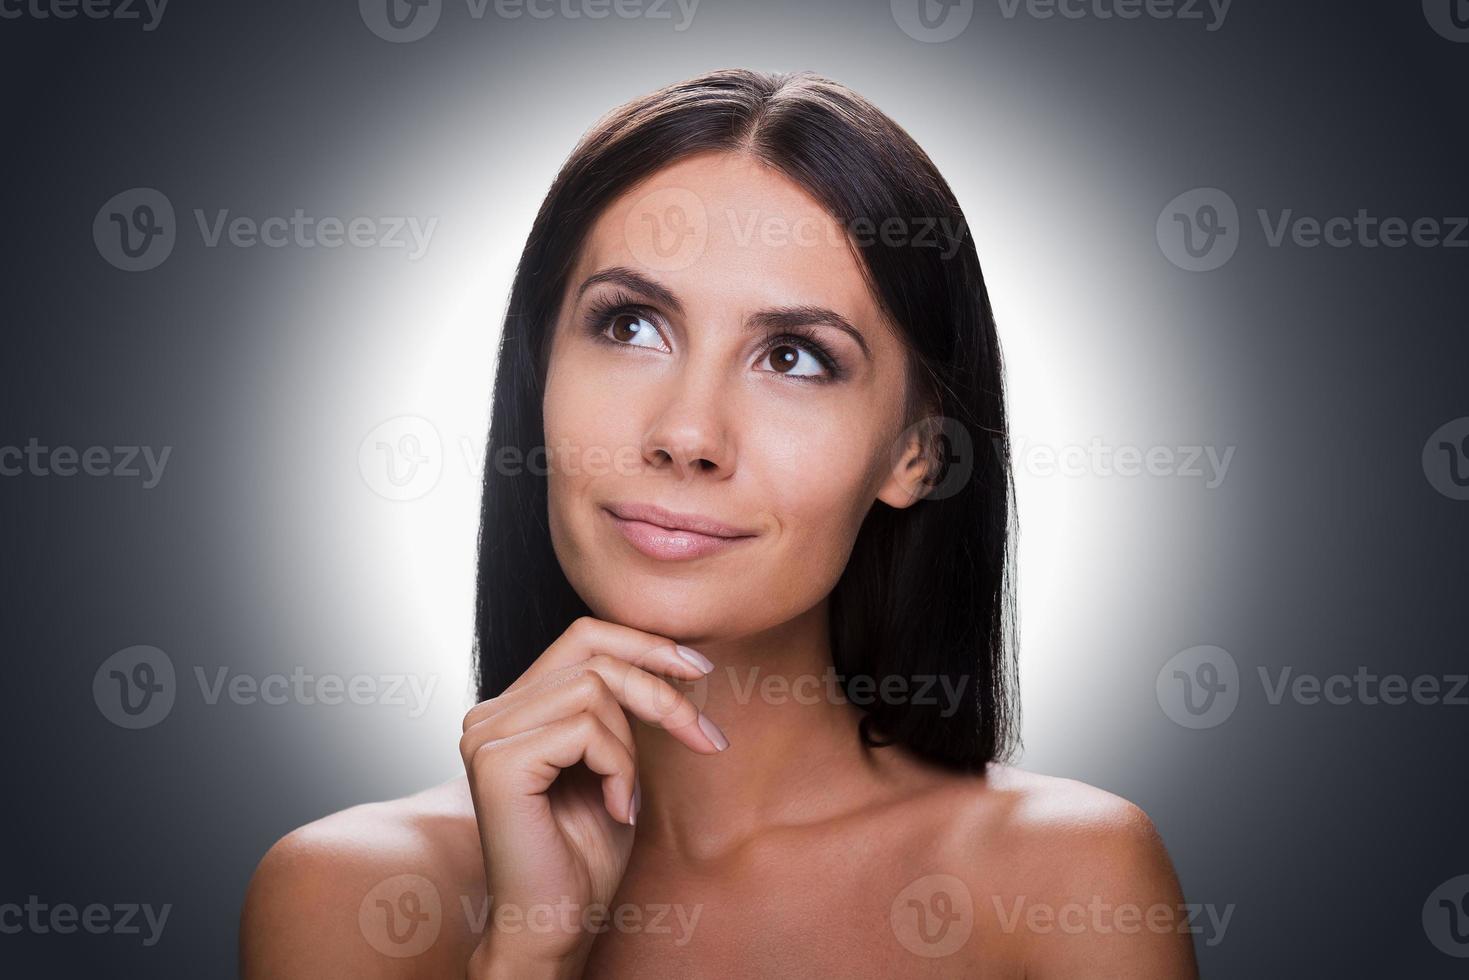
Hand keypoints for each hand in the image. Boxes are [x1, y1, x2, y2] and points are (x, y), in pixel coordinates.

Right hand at [459, 616, 724, 974]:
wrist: (555, 924)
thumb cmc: (585, 854)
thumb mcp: (614, 761)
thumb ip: (620, 707)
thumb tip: (672, 654)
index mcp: (512, 707)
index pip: (582, 636)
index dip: (644, 643)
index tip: (699, 667)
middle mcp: (489, 713)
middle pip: (595, 656)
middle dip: (661, 693)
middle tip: (706, 738)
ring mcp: (485, 734)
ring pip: (595, 690)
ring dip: (632, 748)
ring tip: (624, 797)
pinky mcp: (497, 761)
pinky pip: (585, 729)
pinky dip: (618, 768)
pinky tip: (615, 809)